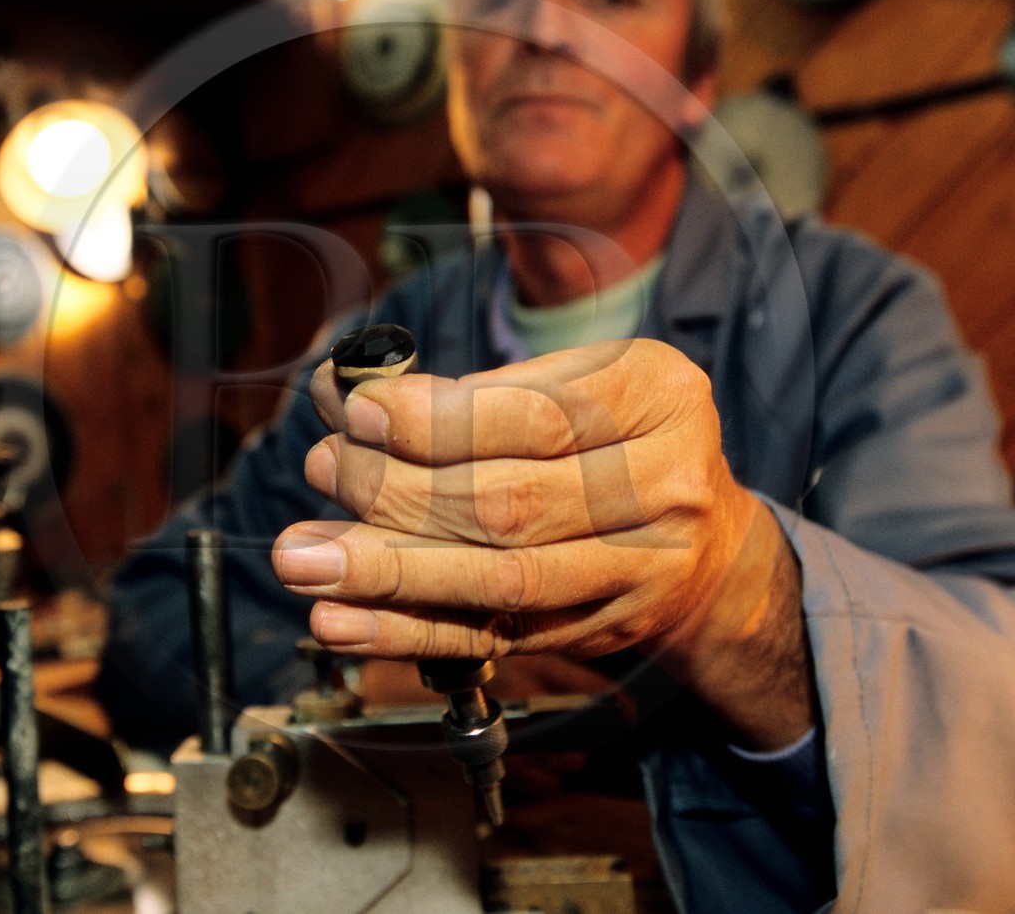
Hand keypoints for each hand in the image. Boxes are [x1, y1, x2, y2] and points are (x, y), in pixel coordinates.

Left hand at [273, 338, 811, 747]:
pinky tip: (342, 620)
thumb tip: (352, 399)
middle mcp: (665, 489)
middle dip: (396, 491)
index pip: (537, 418)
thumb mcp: (580, 377)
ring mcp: (640, 572)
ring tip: (305, 557)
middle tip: (323, 471)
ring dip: (389, 572)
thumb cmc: (622, 435)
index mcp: (659, 399)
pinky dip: (406, 631)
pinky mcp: (598, 633)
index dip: (437, 422)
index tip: (359, 413)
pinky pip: (493, 637)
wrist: (709, 545)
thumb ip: (480, 390)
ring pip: (502, 579)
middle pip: (512, 503)